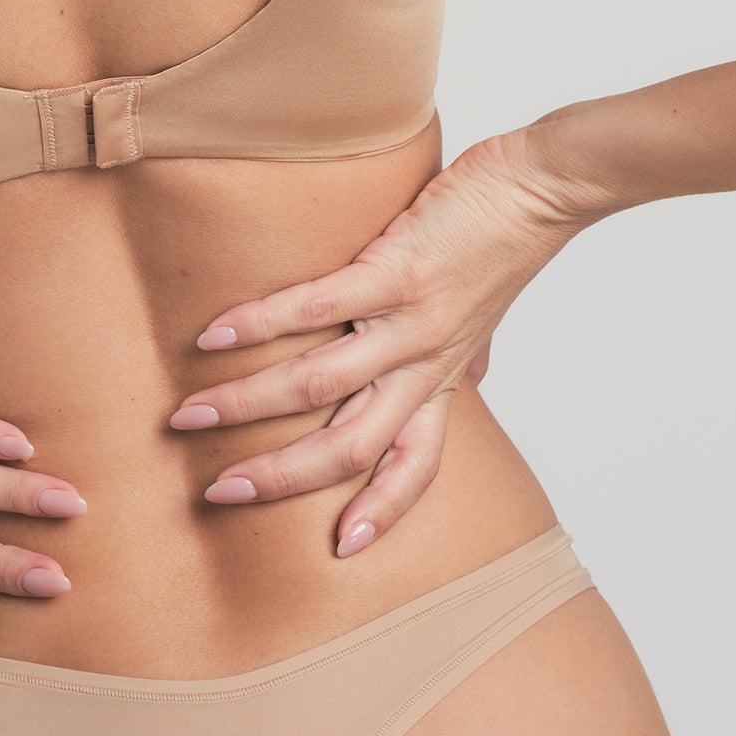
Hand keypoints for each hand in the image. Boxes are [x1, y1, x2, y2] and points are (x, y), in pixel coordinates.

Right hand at [168, 128, 608, 556]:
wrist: (545, 186)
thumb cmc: (506, 241)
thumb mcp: (487, 316)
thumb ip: (469, 352)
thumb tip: (477, 377)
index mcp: (444, 376)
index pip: (417, 465)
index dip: (383, 510)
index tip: (343, 549)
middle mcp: (427, 362)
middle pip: (352, 447)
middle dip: (280, 476)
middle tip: (218, 491)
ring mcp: (411, 321)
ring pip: (321, 386)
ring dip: (248, 405)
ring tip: (190, 414)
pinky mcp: (396, 270)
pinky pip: (318, 307)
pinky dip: (261, 324)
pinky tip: (215, 333)